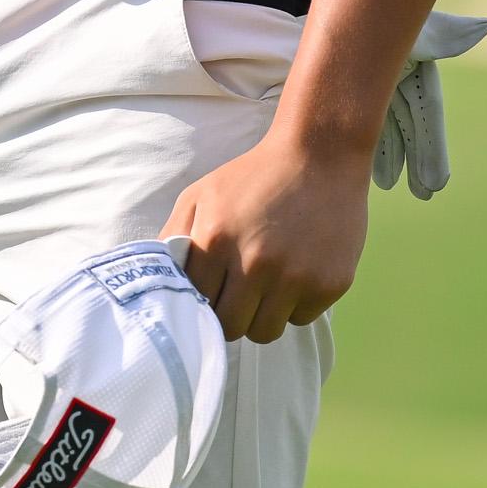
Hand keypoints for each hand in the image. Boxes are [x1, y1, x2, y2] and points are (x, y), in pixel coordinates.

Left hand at [165, 128, 367, 343]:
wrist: (319, 155)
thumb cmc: (254, 177)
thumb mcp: (201, 194)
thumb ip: (173, 236)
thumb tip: (156, 278)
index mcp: (216, 240)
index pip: (197, 304)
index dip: (202, 301)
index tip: (211, 290)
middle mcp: (256, 263)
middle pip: (231, 328)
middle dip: (230, 315)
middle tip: (238, 295)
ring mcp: (296, 277)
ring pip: (266, 332)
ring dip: (262, 315)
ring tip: (267, 284)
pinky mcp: (329, 284)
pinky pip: (303, 318)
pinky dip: (297, 304)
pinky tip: (298, 271)